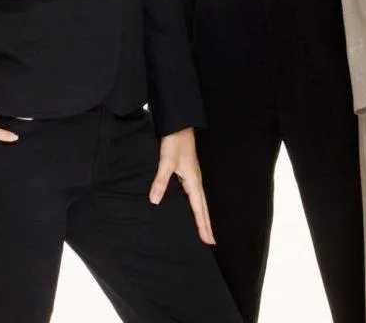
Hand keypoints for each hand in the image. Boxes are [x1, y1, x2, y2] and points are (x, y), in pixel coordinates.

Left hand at [149, 128, 214, 244]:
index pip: (199, 208)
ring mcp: (192, 176)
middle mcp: (195, 180)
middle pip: (203, 207)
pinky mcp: (188, 171)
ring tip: (203, 229)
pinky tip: (190, 207)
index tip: (209, 241)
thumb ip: (161, 181)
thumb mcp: (166, 161)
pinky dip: (195, 205)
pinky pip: (193, 194)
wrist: (178, 123)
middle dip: (206, 224)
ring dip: (201, 215)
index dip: (203, 225)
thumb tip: (155, 201)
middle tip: (210, 241)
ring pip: (199, 200)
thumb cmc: (174, 141)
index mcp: (193, 180)